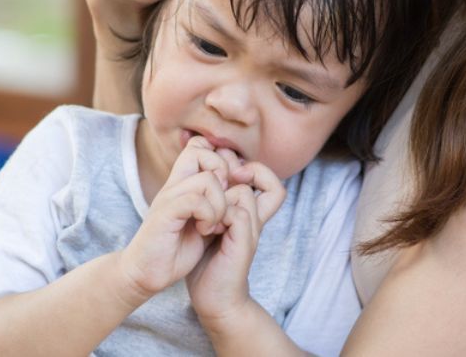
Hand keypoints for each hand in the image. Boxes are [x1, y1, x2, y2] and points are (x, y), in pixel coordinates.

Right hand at [119, 139, 232, 296]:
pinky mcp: (165, 213)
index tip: (228, 186)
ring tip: (213, 224)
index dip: (220, 158)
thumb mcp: (204, 222)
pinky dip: (209, 216)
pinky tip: (205, 230)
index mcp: (183, 184)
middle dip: (224, 173)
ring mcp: (168, 197)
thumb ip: (216, 203)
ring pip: (207, 179)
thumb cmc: (175, 250)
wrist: (146, 273)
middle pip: (202, 150)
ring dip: (219, 204)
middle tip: (224, 202)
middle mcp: (174, 184)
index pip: (199, 146)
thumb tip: (239, 187)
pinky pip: (196, 200)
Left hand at [186, 161, 286, 328]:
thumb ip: (209, 201)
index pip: (265, 176)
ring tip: (205, 216)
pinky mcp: (245, 243)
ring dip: (219, 198)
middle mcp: (254, 218)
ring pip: (243, 193)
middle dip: (235, 171)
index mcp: (246, 211)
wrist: (211, 299)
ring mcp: (252, 230)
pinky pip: (238, 214)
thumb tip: (201, 174)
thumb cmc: (205, 262)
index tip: (219, 172)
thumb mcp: (205, 224)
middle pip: (264, 177)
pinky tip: (205, 229)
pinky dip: (218, 215)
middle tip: (214, 183)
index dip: (246, 165)